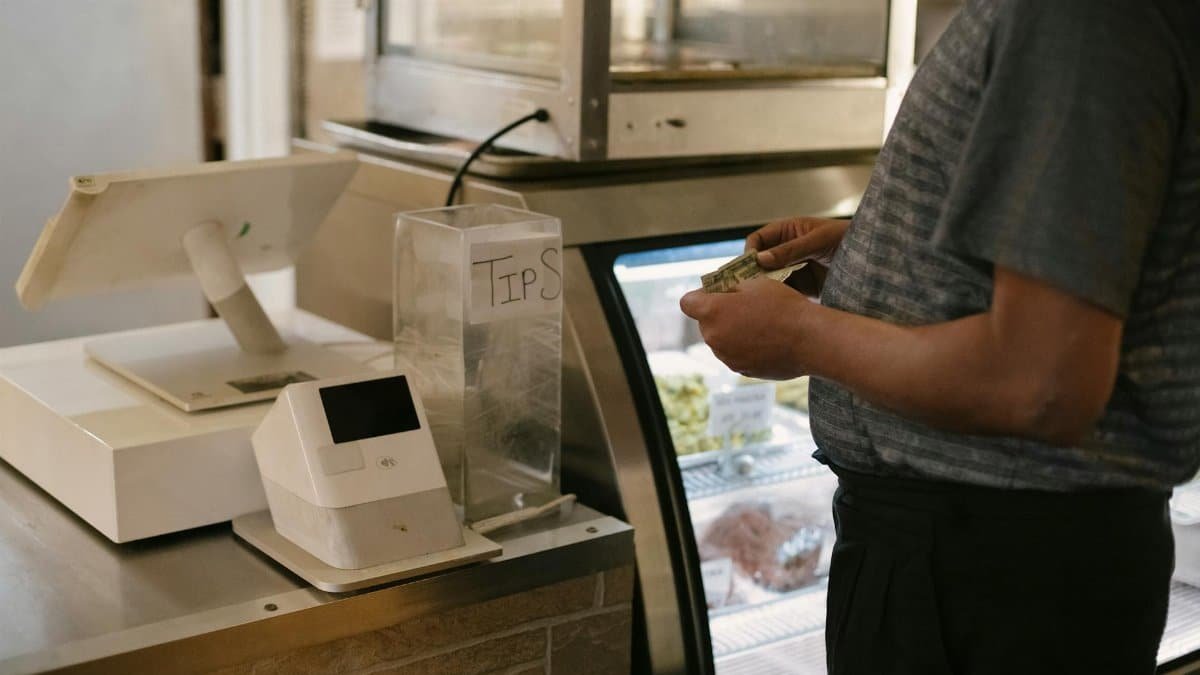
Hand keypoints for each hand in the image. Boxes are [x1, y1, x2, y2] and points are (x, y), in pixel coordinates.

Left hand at [679, 277, 810, 379]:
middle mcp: (713, 337)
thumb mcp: (754, 284)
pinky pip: (735, 354)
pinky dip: (744, 347)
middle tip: (745, 306)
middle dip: (719, 314)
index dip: (700, 296)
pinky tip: (766, 340)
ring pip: (720, 340)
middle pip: (705, 323)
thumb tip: (721, 294)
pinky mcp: (740, 370)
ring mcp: (726, 356)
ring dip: (732, 331)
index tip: (718, 293)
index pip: (687, 302)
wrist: (809, 339)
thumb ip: (729, 289)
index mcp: (711, 312)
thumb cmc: (783, 306)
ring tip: (760, 324)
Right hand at [746, 217, 847, 296]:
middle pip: (760, 263)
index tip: (750, 266)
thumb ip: (791, 249)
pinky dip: (779, 300)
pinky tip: (779, 306)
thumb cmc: (848, 238)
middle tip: (748, 288)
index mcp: (788, 232)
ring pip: (770, 281)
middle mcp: (787, 252)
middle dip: (753, 274)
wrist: (875, 260)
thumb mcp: (819, 240)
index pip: (758, 240)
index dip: (750, 252)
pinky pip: (785, 294)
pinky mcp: (804, 289)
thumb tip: (760, 259)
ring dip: (765, 289)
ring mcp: (794, 271)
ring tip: (764, 299)